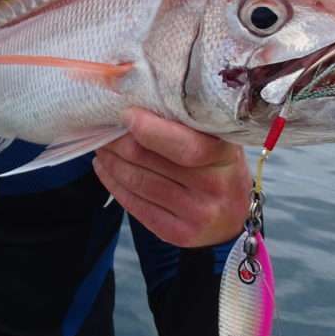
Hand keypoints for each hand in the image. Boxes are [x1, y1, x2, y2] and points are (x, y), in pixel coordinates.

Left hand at [92, 108, 250, 247]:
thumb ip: (187, 122)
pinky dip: (113, 183)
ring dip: (111, 161)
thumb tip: (137, 101)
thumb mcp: (217, 139)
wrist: (232, 217)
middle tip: (103, 127)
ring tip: (102, 146)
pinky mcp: (176, 234)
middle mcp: (214, 188)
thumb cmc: (218, 166)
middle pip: (149, 161)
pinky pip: (134, 206)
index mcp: (225, 156)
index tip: (125, 114)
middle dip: (118, 142)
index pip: (184, 145)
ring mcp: (196, 214)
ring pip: (137, 182)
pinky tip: (105, 168)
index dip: (149, 129)